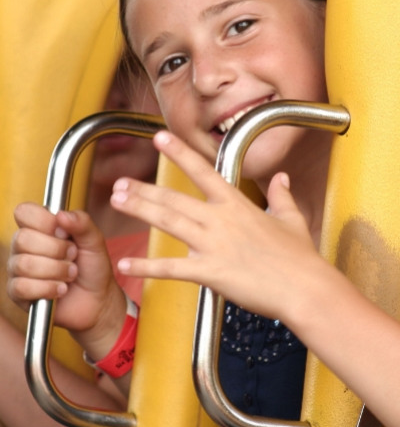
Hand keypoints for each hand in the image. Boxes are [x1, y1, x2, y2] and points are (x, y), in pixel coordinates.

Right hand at [7, 203, 125, 349]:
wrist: (97, 299)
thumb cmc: (92, 266)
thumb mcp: (94, 240)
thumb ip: (82, 223)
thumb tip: (61, 215)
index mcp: (39, 226)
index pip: (24, 212)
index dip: (45, 222)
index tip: (65, 233)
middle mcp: (23, 245)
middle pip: (23, 239)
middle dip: (56, 250)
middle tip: (73, 256)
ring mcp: (17, 268)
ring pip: (24, 264)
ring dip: (56, 271)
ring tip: (70, 274)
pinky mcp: (17, 292)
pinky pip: (22, 287)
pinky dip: (48, 288)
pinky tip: (60, 289)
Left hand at [110, 131, 319, 320]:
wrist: (305, 289)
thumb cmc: (300, 257)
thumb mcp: (291, 219)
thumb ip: (282, 195)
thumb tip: (282, 177)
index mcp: (237, 205)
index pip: (203, 171)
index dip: (179, 152)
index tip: (159, 138)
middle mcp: (220, 220)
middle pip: (174, 198)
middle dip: (144, 189)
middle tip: (119, 183)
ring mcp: (213, 245)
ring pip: (168, 222)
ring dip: (140, 210)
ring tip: (117, 201)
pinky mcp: (210, 272)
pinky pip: (171, 268)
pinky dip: (147, 265)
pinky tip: (126, 263)